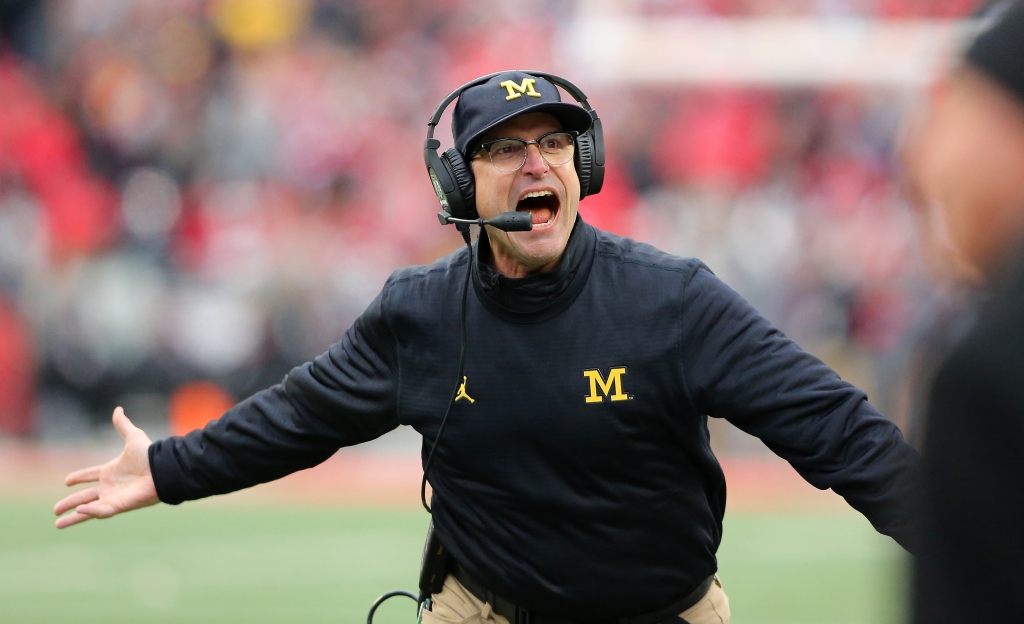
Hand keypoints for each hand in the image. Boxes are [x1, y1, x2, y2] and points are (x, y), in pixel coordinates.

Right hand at [54, 407, 159, 528]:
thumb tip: (118, 409)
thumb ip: (123, 425)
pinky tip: (79, 510)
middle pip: (85, 496)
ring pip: (89, 510)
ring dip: (74, 517)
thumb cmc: (150, 455)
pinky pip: (101, 511)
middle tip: (56, 510)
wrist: (162, 468)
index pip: (91, 475)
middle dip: (70, 503)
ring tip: (58, 524)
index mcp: (112, 471)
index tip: (67, 480)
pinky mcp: (118, 505)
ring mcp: (113, 497)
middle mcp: (111, 486)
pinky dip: (90, 511)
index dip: (79, 477)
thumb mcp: (133, 437)